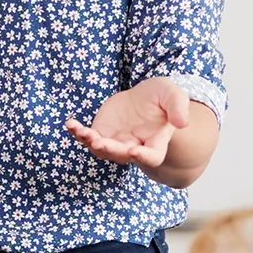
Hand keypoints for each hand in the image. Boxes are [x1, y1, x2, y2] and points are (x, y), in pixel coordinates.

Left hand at [66, 78, 189, 168]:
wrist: (145, 97)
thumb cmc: (162, 98)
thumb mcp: (173, 95)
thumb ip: (178, 107)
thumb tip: (182, 123)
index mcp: (155, 142)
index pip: (151, 157)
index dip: (143, 158)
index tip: (134, 151)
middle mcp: (135, 146)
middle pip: (122, 155)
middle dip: (110, 149)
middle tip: (99, 142)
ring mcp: (116, 141)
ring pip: (102, 149)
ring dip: (90, 142)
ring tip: (80, 130)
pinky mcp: (102, 132)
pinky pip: (88, 137)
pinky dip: (78, 132)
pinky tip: (70, 124)